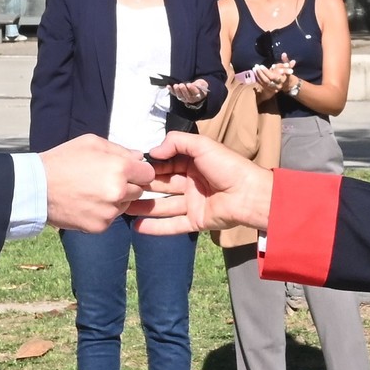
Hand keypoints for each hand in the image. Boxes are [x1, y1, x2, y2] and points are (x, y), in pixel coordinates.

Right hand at [40, 135, 155, 231]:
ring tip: (93, 191)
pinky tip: (86, 203)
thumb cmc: (63, 160)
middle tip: (105, 180)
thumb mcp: (91, 142)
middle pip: (138, 191)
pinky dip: (102, 212)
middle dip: (128, 185)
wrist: (36, 187)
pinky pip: (110, 218)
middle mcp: (118, 192)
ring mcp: (109, 212)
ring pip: (125, 205)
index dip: (139, 171)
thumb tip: (138, 157)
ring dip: (116, 200)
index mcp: (120, 168)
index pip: (148, 173)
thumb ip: (119, 149)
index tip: (129, 171)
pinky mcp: (99, 227)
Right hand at [127, 131, 273, 233]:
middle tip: (120, 189)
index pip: (165, 164)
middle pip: (162, 185)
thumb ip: (176, 142)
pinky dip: (155, 227)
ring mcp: (192, 203)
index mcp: (193, 163)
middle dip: (143, 187)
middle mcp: (190, 182)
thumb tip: (152, 152)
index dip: (149, 166)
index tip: (129, 167)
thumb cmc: (227, 166)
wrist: (249, 194)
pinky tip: (137, 227)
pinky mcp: (195, 221)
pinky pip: (173, 225)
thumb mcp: (202, 145)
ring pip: (163, 206)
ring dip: (144, 207)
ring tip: (122, 208)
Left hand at [168, 79, 209, 106]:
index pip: (196, 93)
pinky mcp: (179, 96)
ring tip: (175, 86)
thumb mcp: (202, 83)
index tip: (189, 84)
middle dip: (184, 90)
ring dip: (177, 91)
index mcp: (199, 96)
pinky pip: (174, 94)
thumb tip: (197, 84)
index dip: (192, 89)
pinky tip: (168, 86)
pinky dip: (171, 90)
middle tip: (181, 85)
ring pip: (180, 96)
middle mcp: (191, 99)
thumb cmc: (199, 86)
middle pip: (187, 96)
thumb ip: (200, 84)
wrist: (196, 91)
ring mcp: (184, 99)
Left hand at [251, 59, 294, 97]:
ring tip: (254, 68)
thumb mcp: (288, 66)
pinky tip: (254, 73)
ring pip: (263, 83)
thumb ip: (285, 60)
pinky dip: (258, 79)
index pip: (272, 77)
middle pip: (267, 80)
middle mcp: (277, 85)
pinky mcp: (269, 90)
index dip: (266, 72)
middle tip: (256, 66)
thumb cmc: (287, 73)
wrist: (287, 83)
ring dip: (258, 76)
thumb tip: (284, 54)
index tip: (261, 66)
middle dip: (260, 73)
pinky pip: (262, 85)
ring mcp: (273, 89)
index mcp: (282, 80)